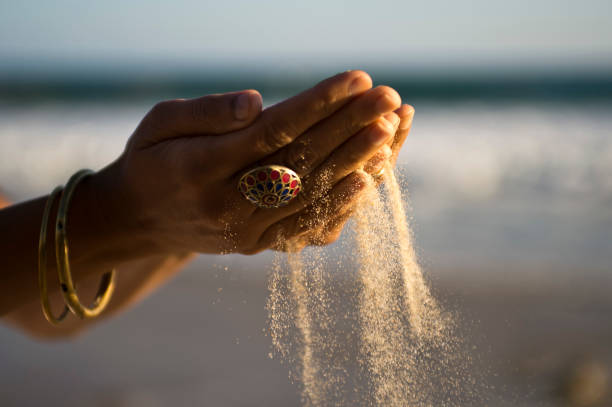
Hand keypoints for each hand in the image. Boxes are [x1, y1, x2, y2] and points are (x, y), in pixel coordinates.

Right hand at [91, 71, 401, 254]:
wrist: (139, 219)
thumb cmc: (151, 159)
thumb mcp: (160, 123)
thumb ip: (206, 112)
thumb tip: (256, 103)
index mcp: (199, 167)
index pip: (272, 132)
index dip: (319, 105)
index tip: (358, 79)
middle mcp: (225, 205)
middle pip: (299, 162)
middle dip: (349, 127)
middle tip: (389, 98)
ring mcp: (244, 232)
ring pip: (309, 196)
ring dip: (354, 162)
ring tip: (389, 130)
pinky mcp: (256, 246)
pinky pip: (305, 227)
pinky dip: (339, 204)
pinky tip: (369, 179)